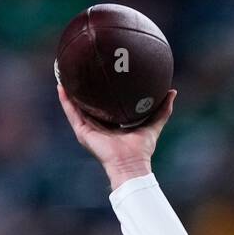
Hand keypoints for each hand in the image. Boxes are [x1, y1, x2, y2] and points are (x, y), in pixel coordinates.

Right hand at [57, 83, 176, 189]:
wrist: (131, 165)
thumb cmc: (141, 150)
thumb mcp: (153, 124)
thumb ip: (162, 110)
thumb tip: (173, 91)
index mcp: (111, 124)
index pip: (104, 104)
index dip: (101, 90)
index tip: (100, 73)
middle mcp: (98, 126)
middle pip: (87, 103)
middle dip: (82, 88)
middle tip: (78, 69)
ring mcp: (88, 129)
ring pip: (75, 107)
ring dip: (68, 92)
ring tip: (63, 73)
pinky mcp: (83, 133)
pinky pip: (71, 114)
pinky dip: (65, 101)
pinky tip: (61, 87)